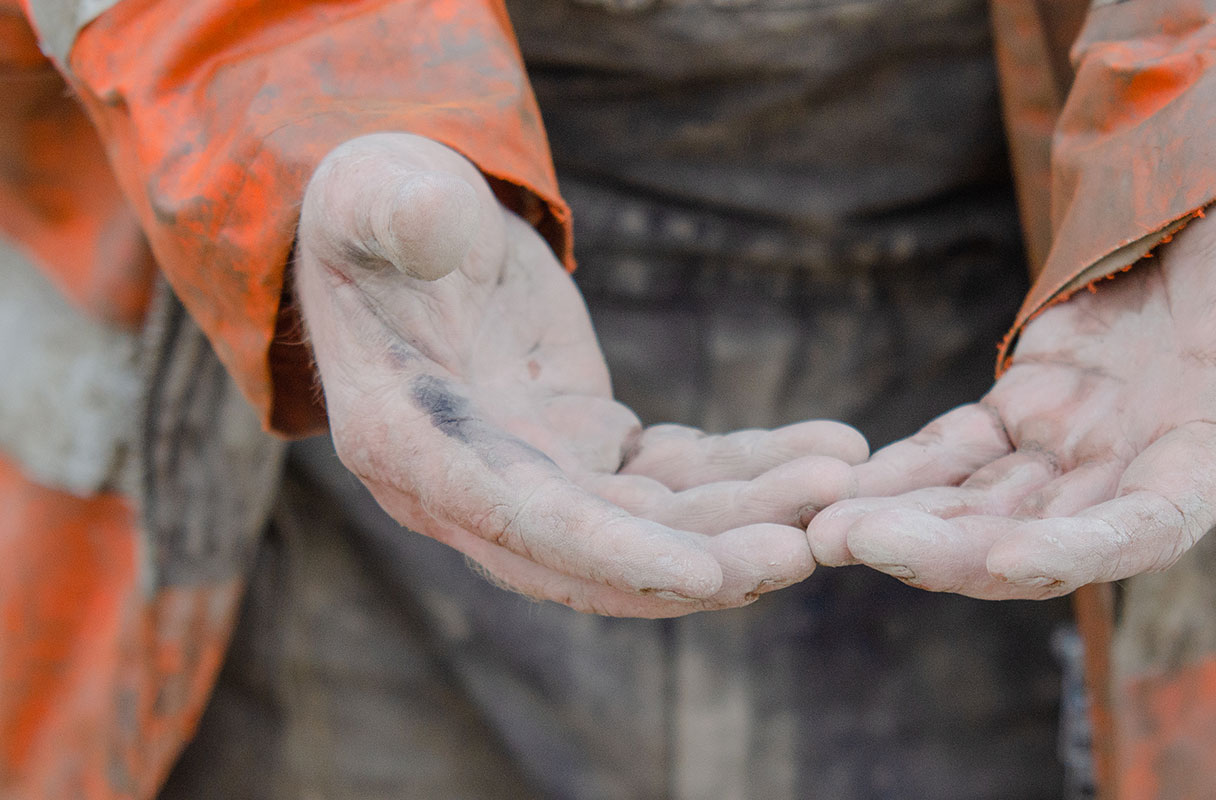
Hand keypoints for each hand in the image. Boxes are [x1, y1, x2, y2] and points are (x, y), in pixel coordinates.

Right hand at [295, 133, 867, 616]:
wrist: (404, 227)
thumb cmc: (377, 207)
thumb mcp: (376, 195)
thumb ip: (399, 212)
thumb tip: (427, 221)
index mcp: (408, 444)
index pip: (524, 521)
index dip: (617, 555)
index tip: (708, 575)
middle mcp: (470, 488)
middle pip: (604, 552)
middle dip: (708, 557)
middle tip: (807, 544)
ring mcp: (537, 476)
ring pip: (657, 523)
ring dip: (748, 515)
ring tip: (839, 482)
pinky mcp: (589, 452)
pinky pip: (681, 478)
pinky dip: (752, 469)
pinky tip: (831, 451)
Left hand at [806, 166, 1215, 598]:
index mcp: (1210, 451)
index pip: (1147, 523)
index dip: (1081, 549)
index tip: (1011, 559)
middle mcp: (1131, 474)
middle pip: (1034, 538)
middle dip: (949, 550)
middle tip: (859, 543)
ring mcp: (1071, 453)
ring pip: (979, 510)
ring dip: (904, 525)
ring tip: (820, 530)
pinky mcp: (1023, 418)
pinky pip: (952, 456)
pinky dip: (898, 474)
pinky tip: (832, 487)